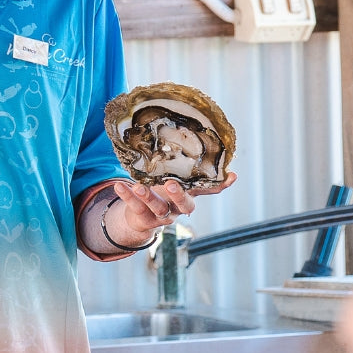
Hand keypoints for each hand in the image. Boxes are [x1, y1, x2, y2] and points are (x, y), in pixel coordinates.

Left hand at [110, 172, 237, 245]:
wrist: (138, 216)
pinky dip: (128, 196)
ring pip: (159, 208)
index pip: (210, 190)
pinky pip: (136, 208)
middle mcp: (179, 207)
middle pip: (185, 205)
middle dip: (179, 195)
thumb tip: (188, 133)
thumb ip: (180, 164)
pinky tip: (120, 185)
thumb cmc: (159, 189)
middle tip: (171, 184)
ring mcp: (163, 215)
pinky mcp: (145, 219)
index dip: (221, 184)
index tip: (232, 174)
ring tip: (139, 186)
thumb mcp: (172, 177)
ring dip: (149, 197)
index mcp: (189, 194)